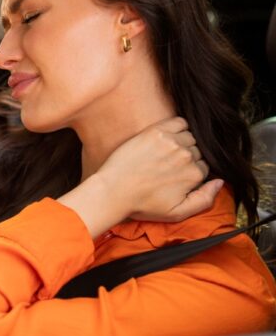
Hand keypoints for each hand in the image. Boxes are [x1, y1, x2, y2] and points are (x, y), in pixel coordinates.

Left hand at [98, 116, 222, 222]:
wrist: (113, 190)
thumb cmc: (142, 204)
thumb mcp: (177, 213)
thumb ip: (205, 200)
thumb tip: (221, 182)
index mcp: (194, 175)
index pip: (204, 167)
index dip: (192, 171)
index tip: (177, 175)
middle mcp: (186, 157)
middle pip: (197, 151)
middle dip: (187, 157)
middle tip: (168, 165)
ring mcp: (171, 142)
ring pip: (189, 137)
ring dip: (182, 142)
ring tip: (165, 152)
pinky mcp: (156, 131)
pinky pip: (179, 121)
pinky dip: (178, 126)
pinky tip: (168, 136)